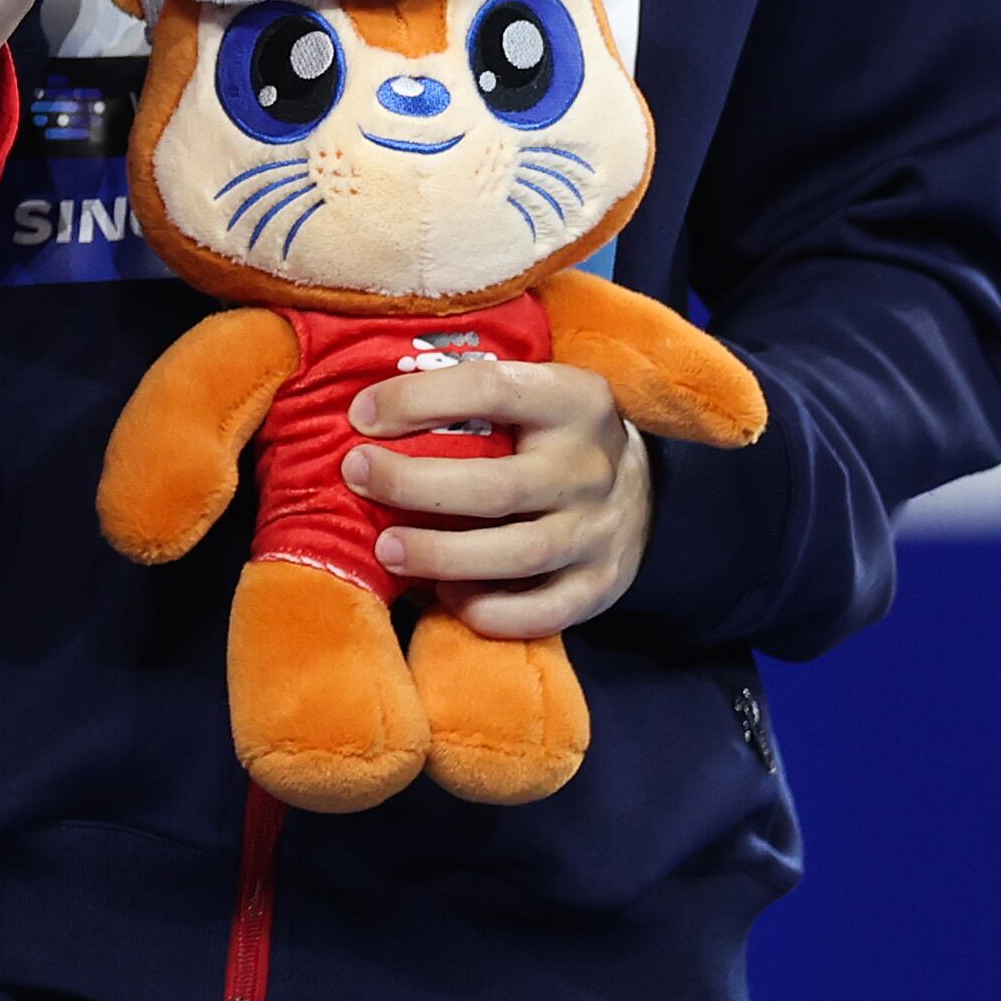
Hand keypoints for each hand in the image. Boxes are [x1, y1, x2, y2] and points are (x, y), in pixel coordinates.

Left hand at [347, 359, 653, 638]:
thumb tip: (366, 410)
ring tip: (386, 549)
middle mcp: (591, 467)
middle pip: (497, 485)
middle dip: (413, 484)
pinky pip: (541, 612)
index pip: (491, 388)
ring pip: (518, 554)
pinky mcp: (601, 587)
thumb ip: (468, 396)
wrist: (644, 489)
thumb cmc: (551, 434)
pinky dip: (487, 611)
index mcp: (574, 399)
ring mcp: (600, 532)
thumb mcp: (531, 394)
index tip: (361, 416)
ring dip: (441, 556)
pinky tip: (446, 596)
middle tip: (356, 476)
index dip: (418, 399)